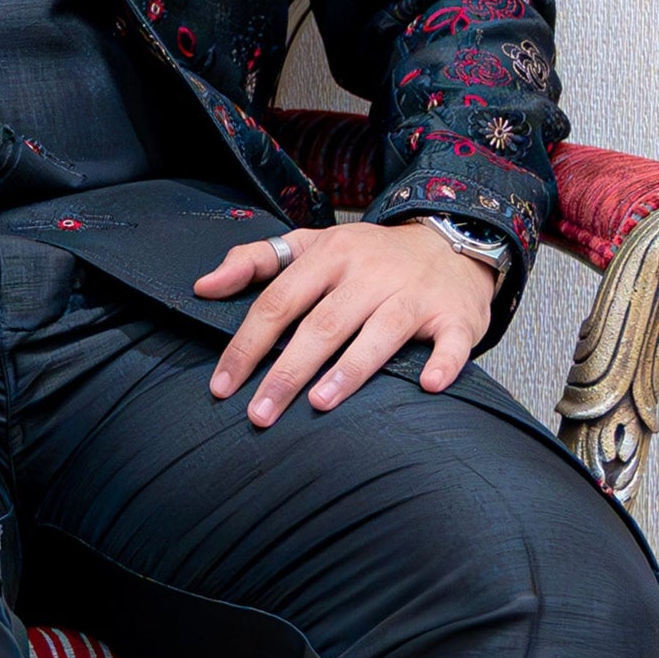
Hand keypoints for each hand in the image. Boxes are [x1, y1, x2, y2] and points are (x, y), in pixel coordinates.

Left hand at [193, 220, 494, 425]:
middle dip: (287, 371)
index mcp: (331, 255)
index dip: (247, 345)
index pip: (278, 302)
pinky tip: (426, 385)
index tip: (222, 386)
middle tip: (260, 414)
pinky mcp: (454, 316)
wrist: (450, 243)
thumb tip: (204, 287)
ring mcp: (414, 294)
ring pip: (380, 332)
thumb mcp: (313, 244)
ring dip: (351, 368)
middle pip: (322, 324)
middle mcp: (371, 272)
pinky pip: (451, 342)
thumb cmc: (369, 256)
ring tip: (320, 402)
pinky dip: (442, 363)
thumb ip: (256, 261)